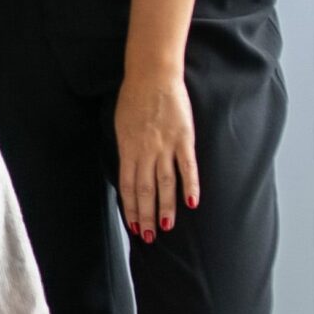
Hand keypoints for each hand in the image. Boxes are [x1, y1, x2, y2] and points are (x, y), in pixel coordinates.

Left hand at [115, 70, 198, 241]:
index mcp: (127, 149)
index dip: (130, 207)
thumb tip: (129, 169)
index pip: (127, 186)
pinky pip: (187, 167)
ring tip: (165, 228)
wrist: (152, 75)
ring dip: (165, 208)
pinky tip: (192, 203)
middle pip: (145, 190)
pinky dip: (190, 186)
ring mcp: (165, 146)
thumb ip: (128, 149)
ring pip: (165, 184)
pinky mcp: (184, 139)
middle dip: (145, 215)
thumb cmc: (134, 98)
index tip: (132, 226)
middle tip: (147, 237)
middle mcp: (145, 151)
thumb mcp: (122, 125)